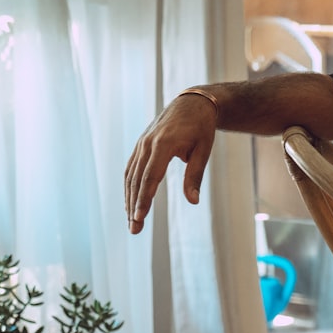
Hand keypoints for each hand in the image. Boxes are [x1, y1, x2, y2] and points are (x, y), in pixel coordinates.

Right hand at [124, 93, 217, 233]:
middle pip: (136, 180)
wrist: (192, 103)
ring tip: (131, 221)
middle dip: (134, 206)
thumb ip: (195, 175)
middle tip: (133, 229)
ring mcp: (141, 144)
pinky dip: (129, 187)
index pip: (150, 177)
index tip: (139, 218)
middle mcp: (148, 144)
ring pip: (130, 176)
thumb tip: (193, 202)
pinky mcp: (140, 145)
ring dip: (129, 199)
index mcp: (164, 144)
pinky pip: (131, 169)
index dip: (144, 199)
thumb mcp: (204, 150)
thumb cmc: (201, 127)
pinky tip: (130, 202)